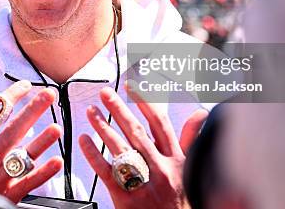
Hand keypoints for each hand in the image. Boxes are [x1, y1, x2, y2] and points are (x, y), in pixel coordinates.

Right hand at [0, 80, 63, 202]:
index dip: (9, 97)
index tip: (24, 85)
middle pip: (14, 130)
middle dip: (33, 110)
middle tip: (49, 94)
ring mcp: (0, 176)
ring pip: (24, 155)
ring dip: (42, 142)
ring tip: (57, 128)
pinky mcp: (9, 193)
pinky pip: (29, 181)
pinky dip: (44, 172)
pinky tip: (57, 161)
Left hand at [79, 84, 207, 208]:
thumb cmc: (183, 201)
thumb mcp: (191, 170)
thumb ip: (191, 140)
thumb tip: (200, 113)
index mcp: (176, 160)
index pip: (160, 124)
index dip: (145, 103)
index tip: (132, 87)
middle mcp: (161, 169)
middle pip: (136, 132)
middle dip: (119, 109)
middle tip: (105, 93)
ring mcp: (144, 184)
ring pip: (120, 149)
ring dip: (103, 127)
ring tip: (91, 111)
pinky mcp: (127, 200)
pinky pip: (107, 172)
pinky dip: (94, 154)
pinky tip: (84, 140)